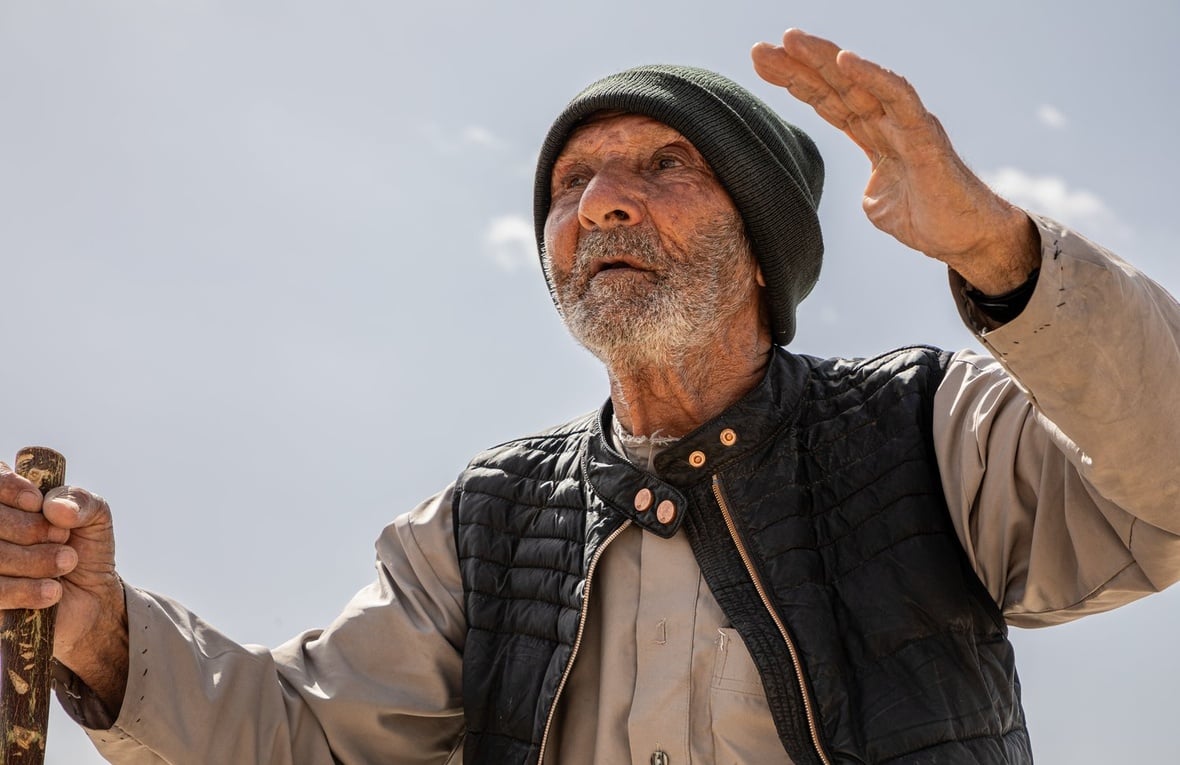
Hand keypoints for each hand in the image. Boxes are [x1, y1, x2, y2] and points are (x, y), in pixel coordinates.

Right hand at [0, 463, 127, 710]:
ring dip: (33, 559)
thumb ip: (81, 501)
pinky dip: (25, 590)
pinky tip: (54, 590)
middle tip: (63, 538)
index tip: (36, 502)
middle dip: (28, 528)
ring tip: (66, 562)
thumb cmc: (85, 549)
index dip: (6, 487)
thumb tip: (55, 507)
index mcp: (7, 502)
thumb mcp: (95, 517)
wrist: (93, 599)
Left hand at [752, 29, 1038, 294]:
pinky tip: (845, 60)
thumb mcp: (879, 207)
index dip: (795, 82)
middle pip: (836, 85)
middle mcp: (888, 121)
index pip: (828, 101)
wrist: (966, 239)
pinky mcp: (925, 135)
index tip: (760, 64)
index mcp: (874, 136)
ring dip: (824, 59)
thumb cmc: (929, 219)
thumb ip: (866, 188)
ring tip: (791, 40)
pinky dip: (872, 76)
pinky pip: (898, 97)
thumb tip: (863, 189)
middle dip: (797, 65)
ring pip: (860, 82)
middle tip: (759, 49)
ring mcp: (905, 124)